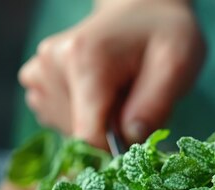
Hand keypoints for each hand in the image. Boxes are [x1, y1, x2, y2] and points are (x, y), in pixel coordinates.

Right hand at [18, 0, 204, 148]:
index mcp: (85, 61)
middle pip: (79, 135)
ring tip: (120, 93)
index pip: (87, 136)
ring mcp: (40, 72)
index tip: (136, 138)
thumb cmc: (164, 35)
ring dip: (98, 125)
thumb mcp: (177, 65)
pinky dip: (82, 117)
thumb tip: (130, 139)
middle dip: (111, 133)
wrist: (142, 9)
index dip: (115, 150)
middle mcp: (52, 65)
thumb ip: (156, 105)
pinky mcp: (37, 80)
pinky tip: (101, 94)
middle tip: (135, 102)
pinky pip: (57, 119)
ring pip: (68, 130)